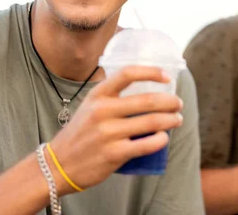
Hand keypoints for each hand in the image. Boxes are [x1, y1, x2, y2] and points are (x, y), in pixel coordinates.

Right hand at [47, 65, 183, 193]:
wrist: (58, 164)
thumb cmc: (80, 133)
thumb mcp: (90, 106)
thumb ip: (112, 97)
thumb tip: (146, 90)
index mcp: (98, 95)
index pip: (128, 74)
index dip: (151, 72)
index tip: (167, 76)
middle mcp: (102, 111)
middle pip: (147, 100)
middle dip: (170, 101)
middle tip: (178, 104)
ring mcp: (107, 133)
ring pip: (151, 122)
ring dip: (171, 120)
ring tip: (177, 119)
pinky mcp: (113, 154)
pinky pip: (145, 145)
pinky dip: (160, 140)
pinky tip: (164, 138)